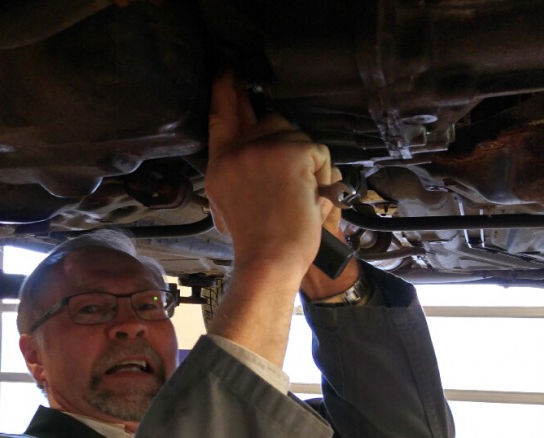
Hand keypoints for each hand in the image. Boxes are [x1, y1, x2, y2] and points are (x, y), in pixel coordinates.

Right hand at [204, 72, 335, 277]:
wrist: (268, 259)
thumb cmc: (258, 241)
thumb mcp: (230, 202)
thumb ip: (240, 168)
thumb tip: (262, 145)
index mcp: (221, 163)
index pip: (222, 118)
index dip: (225, 92)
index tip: (226, 72)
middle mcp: (238, 150)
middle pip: (273, 123)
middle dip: (290, 146)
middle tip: (293, 182)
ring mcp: (264, 148)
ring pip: (300, 138)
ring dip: (308, 166)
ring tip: (297, 199)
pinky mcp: (291, 153)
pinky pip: (319, 153)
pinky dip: (322, 176)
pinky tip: (308, 198)